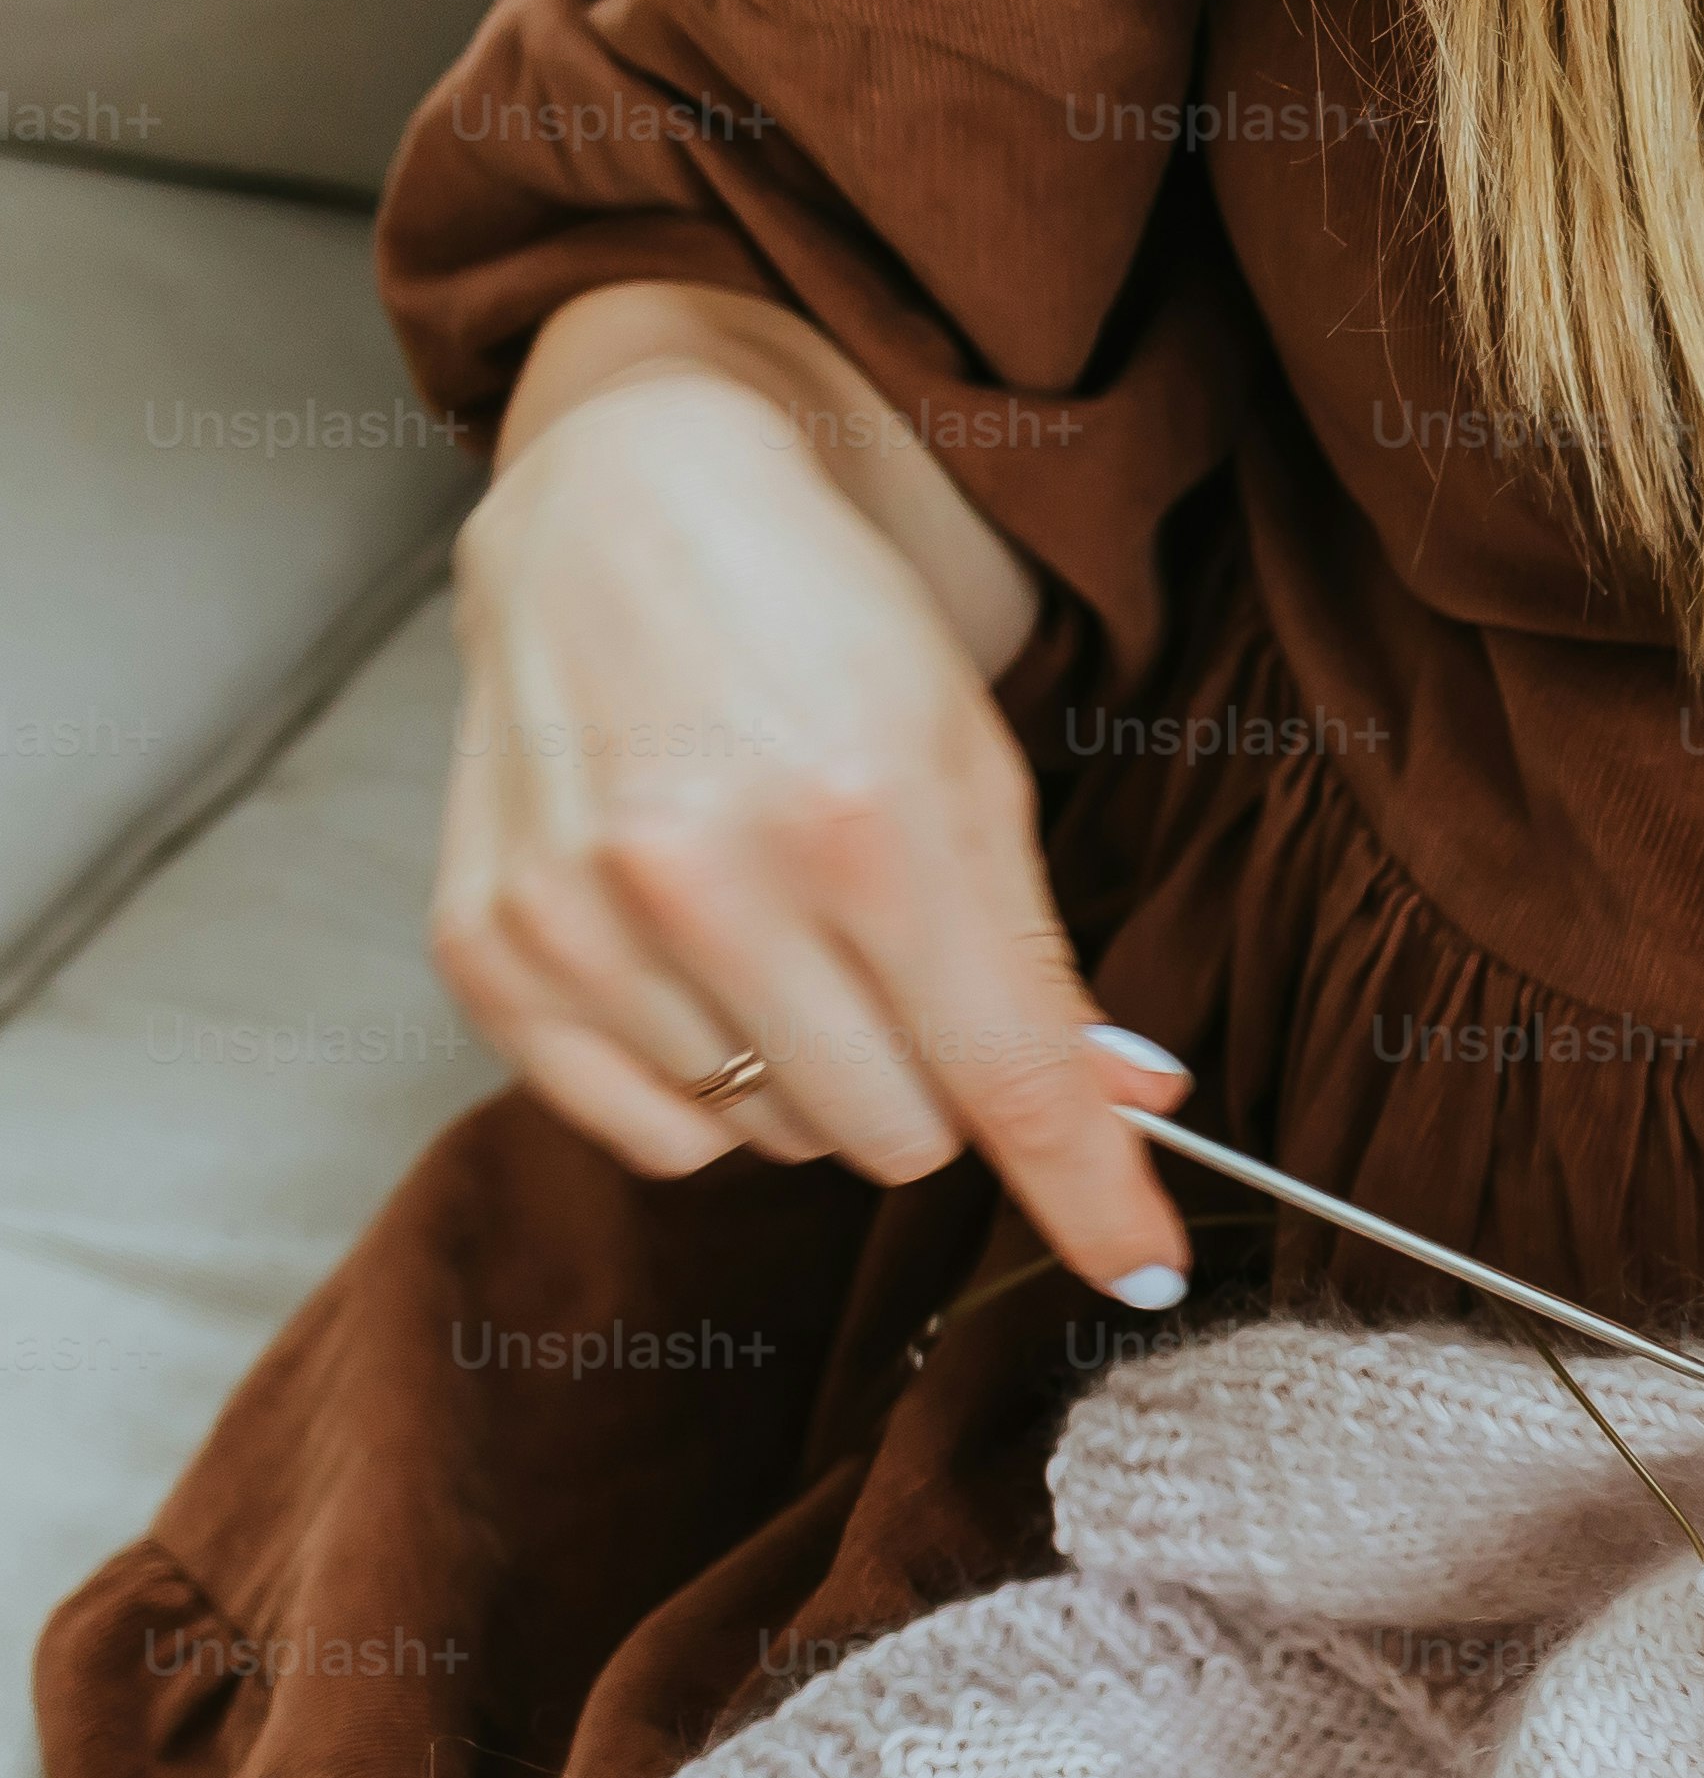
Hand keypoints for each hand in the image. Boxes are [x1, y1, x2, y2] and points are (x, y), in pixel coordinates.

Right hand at [429, 350, 1187, 1294]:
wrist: (627, 507)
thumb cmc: (825, 635)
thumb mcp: (976, 776)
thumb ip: (1042, 968)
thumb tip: (1125, 1119)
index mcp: (864, 825)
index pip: (1008, 1081)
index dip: (1093, 1195)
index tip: (1143, 1270)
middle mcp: (707, 879)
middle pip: (896, 1136)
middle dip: (932, 1078)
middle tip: (901, 966)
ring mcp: (578, 918)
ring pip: (774, 1138)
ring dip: (809, 1070)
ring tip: (784, 928)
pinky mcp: (486, 946)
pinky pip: (650, 1134)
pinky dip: (698, 1086)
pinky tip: (697, 970)